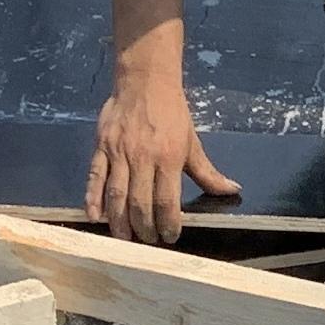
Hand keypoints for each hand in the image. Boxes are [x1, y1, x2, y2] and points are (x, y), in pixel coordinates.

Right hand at [86, 66, 236, 242]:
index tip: (170, 238)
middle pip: (140, 203)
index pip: (167, 200)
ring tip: (124, 238)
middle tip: (147, 242)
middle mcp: (143, 158)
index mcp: (168, 158)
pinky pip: (94, 177)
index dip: (168, 224)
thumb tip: (232, 190)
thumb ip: (208, 173)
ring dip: (119, 221)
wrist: (145, 81)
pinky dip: (92, 198)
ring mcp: (119, 153)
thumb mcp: (192, 142)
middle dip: (144, 228)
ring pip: (116, 194)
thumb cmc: (171, 113)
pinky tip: (95, 217)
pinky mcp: (101, 147)